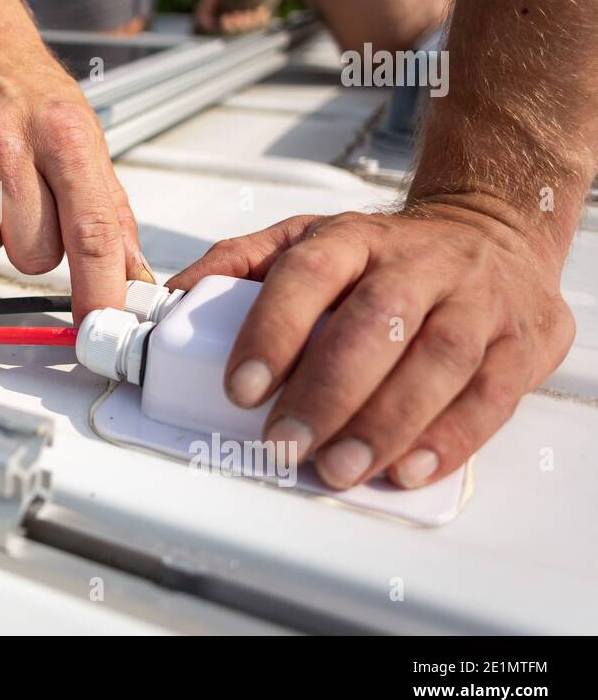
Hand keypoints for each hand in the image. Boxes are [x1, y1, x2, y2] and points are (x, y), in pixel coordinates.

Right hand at [0, 56, 147, 321]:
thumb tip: (134, 278)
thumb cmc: (33, 102)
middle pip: (31, 251)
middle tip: (26, 211)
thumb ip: (111, 214)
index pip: (90, 230)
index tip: (101, 324)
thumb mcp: (89, 144)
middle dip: (33, 248)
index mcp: (65, 135)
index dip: (99, 288)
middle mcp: (7, 137)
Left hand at [168, 199, 574, 488]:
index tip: (242, 387)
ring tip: (339, 467)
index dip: (273, 330)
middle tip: (285, 443)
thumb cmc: (384, 254)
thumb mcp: (310, 240)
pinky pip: (492, 393)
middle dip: (326, 391)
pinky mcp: (523, 340)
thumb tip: (176, 295)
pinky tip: (407, 468)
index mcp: (355, 238)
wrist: (491, 231)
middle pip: (375, 322)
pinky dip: (450, 438)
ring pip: (438, 359)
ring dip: (385, 422)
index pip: (308, 273)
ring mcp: (478, 300)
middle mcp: (419, 263)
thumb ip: (241, 264)